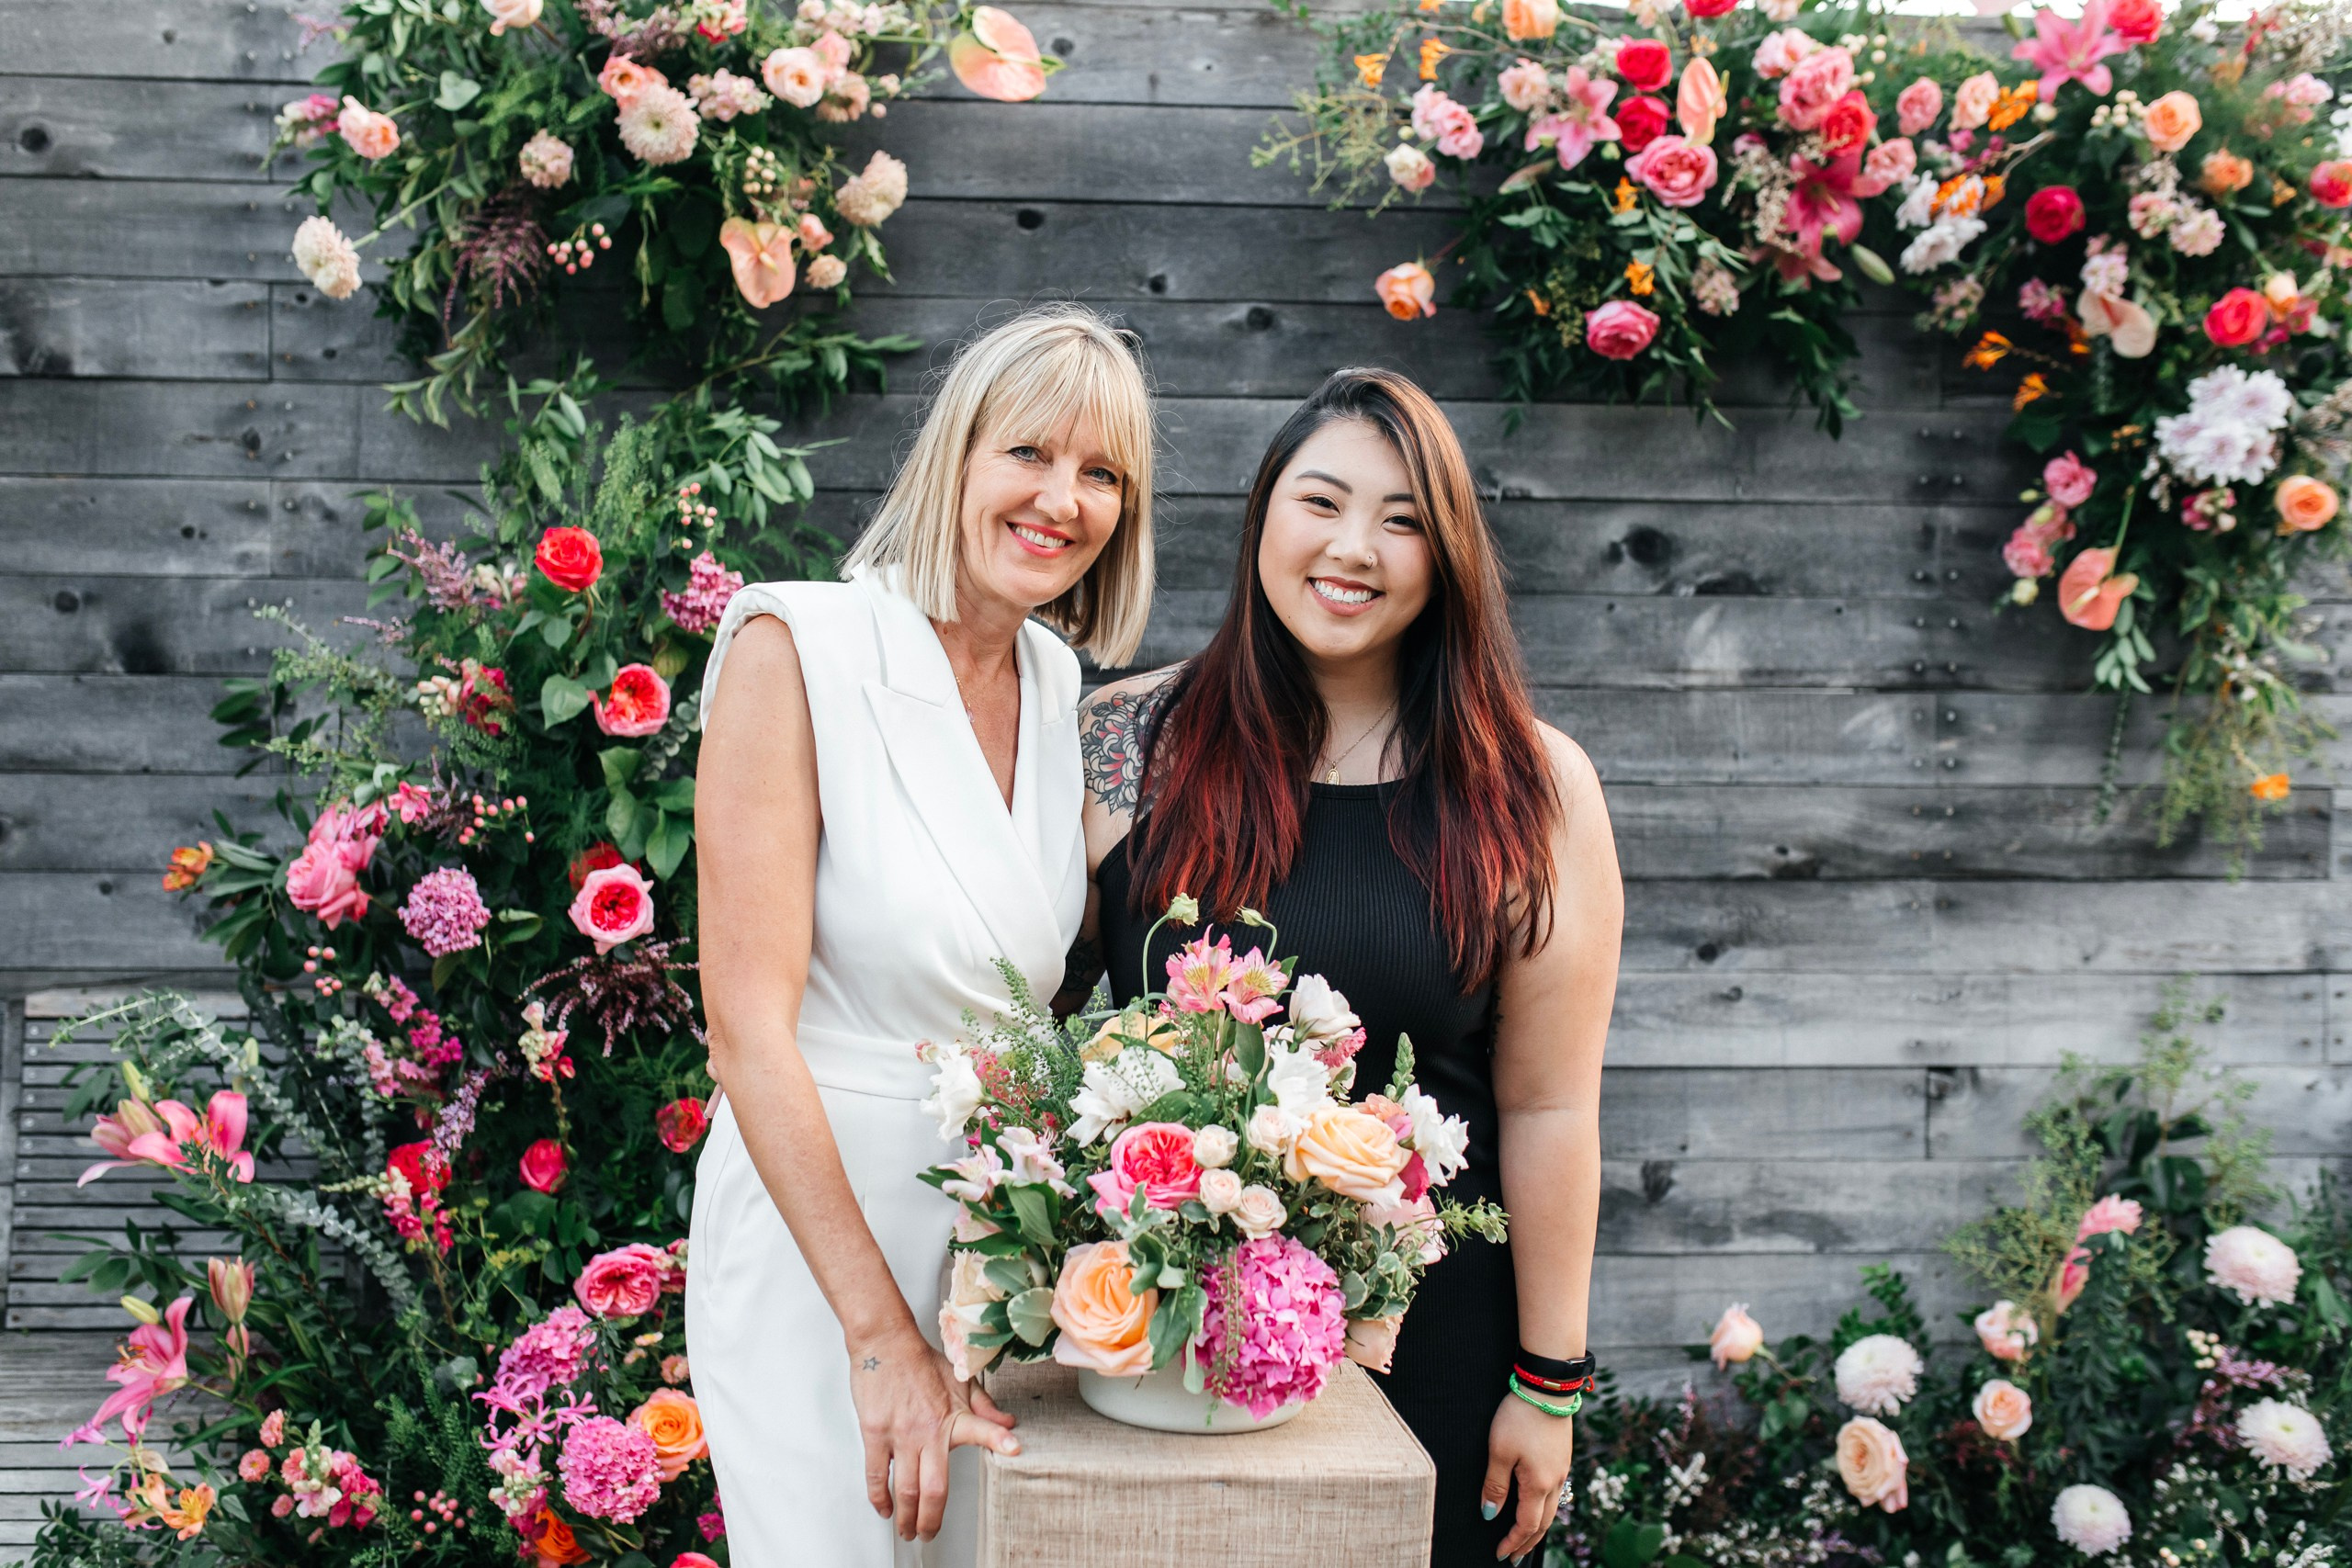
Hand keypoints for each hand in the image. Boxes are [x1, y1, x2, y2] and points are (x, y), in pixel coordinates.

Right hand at [846, 1327, 1020, 1540]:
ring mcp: (900, 1434)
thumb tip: (1010, 1423)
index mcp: (952, 1416)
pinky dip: (879, 1497)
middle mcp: (928, 1430)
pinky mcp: (875, 1433)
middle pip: (933, 1488)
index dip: (998, 1440)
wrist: (885, 1343)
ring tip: (908, 1529)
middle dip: (931, 1520)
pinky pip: (876, 1474)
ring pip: (905, 1489)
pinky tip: (884, 1508)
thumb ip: (984, 1407)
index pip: (981, 1428)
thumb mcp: (960, 1380)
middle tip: (929, 1534)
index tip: (1014, 1449)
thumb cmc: (921, 1361)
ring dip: (907, 1517)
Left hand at [1483, 1393, 1574, 1562]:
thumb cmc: (1520, 1417)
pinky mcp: (1562, 1457)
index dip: (1513, 1542)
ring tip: (1525, 1537)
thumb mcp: (1499, 1451)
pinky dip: (1544, 1508)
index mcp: (1538, 1484)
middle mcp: (1555, 1482)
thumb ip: (1495, 1486)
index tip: (1500, 1554)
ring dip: (1538, 1527)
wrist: (1548, 1389)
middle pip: (1543, 1523)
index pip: (1527, 1525)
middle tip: (1514, 1557)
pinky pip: (1555, 1493)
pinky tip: (1536, 1505)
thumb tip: (1490, 1515)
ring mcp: (1562, 1469)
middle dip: (1527, 1542)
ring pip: (1552, 1509)